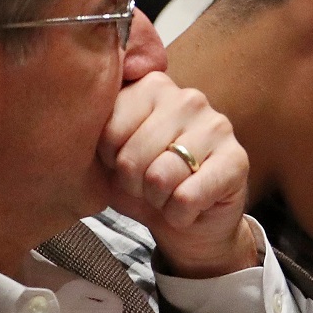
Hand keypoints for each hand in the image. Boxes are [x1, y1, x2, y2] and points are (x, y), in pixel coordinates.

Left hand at [98, 71, 255, 277]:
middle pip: (132, 155)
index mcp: (151, 87)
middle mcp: (187, 97)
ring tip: (168, 195)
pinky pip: (187, 197)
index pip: (109, 128)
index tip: (123, 163)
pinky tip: (189, 207)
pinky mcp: (237, 159)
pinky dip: (179, 215)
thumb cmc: (144, 185)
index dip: (109, 159)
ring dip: (158, 201)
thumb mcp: (109, 156)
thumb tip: (76, 109)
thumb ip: (93, 129)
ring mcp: (216, 126)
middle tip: (148, 186)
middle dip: (134, 184)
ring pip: (160, 177)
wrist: (187, 225)